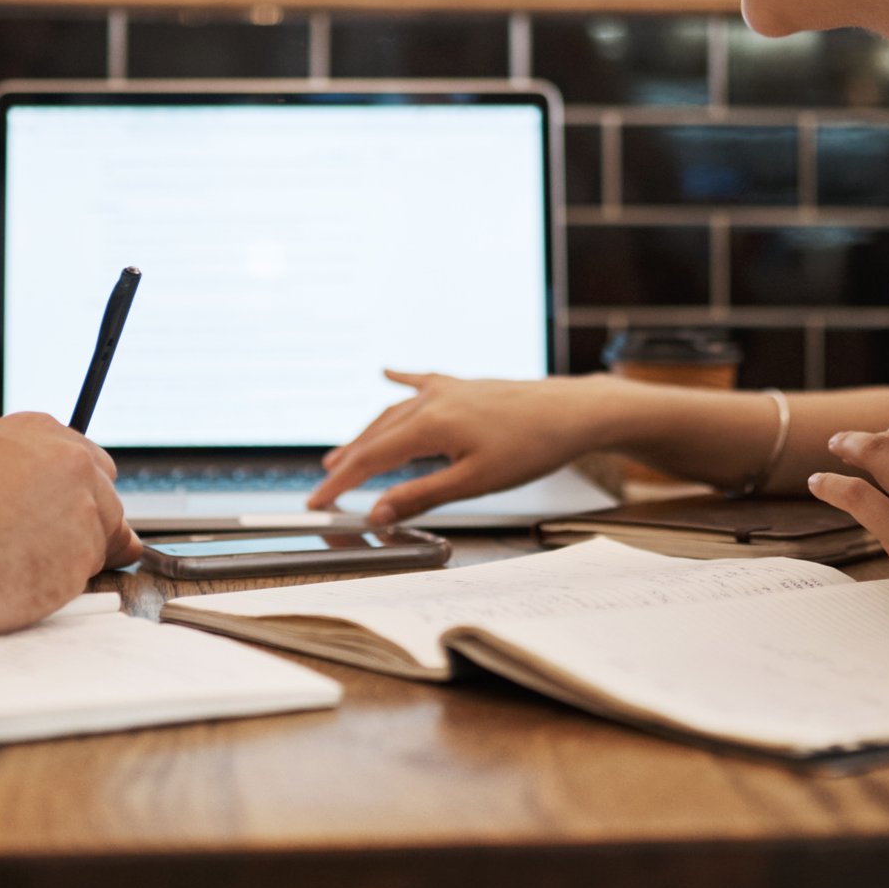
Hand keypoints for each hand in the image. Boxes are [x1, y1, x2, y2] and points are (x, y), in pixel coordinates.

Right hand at [0, 413, 139, 636]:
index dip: (71, 495)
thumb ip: (18, 471)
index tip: (53, 514)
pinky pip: (91, 573)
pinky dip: (65, 584)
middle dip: (84, 524)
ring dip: (72, 557)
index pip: (86, 461)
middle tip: (39, 548)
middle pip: (106, 496)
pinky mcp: (88, 551)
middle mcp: (71, 459)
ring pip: (104, 538)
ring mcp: (85, 503)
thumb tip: (44, 498)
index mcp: (40, 429)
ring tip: (19, 565)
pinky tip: (25, 582)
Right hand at [308, 369, 609, 525]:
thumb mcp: (474, 482)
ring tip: (344, 453)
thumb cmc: (531, 448)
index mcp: (430, 425)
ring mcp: (448, 390)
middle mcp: (432, 401)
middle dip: (347, 462)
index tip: (316, 503)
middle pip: (376, 434)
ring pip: (394, 413)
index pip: (370, 459)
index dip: (340, 483)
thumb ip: (421, 496)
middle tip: (323, 487)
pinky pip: (422, 383)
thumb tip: (376, 514)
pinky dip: (401, 382)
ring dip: (367, 434)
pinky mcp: (465, 386)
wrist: (572, 412)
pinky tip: (387, 373)